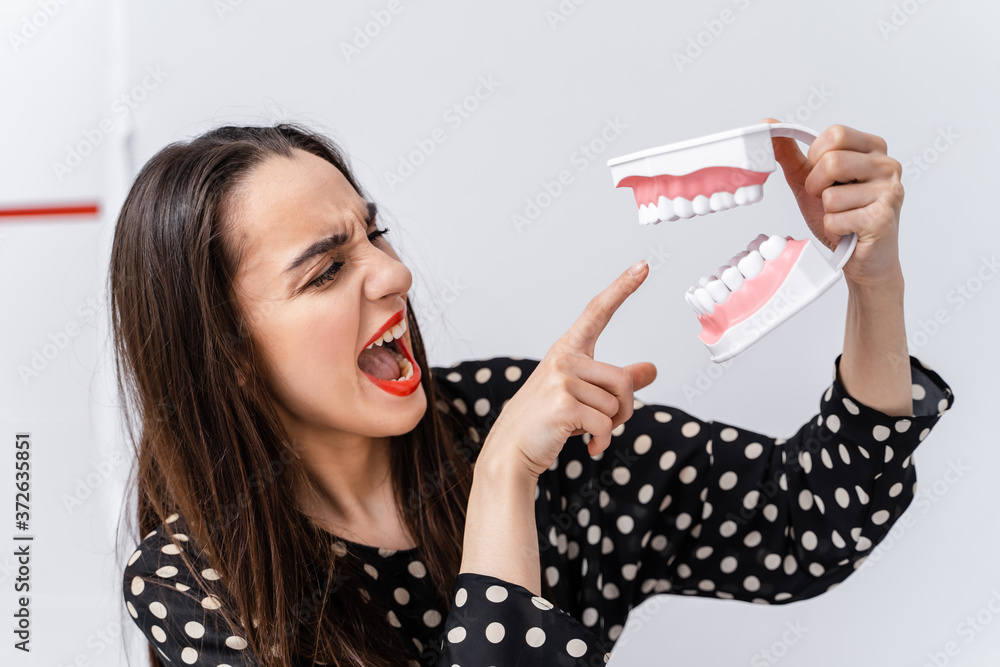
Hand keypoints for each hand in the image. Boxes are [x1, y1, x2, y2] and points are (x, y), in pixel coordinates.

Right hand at [483, 261, 657, 478]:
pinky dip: (603, 441)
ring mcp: (561, 379)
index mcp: (567, 350)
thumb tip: (652, 369)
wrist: (512, 449)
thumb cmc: (546, 419)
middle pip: (623, 380)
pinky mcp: (563, 404)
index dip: (622, 288)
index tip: (642, 266)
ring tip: (588, 433)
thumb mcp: (582, 394)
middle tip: (605, 425)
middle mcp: (563, 358)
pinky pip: (606, 423)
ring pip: (617, 405)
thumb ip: (617, 380)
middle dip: (624, 410)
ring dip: (611, 427)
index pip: (597, 312)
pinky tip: (588, 446)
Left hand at [762, 118, 904, 287]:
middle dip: (816, 186)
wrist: (863, 259)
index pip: (834, 135)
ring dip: (826, 212)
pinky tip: (848, 232)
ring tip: (843, 218)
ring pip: (830, 195)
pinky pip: (835, 219)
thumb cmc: (842, 217)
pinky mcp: (883, 218)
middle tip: (828, 201)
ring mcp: (890, 191)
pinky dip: (833, 229)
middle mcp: (888, 165)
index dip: (815, 157)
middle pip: (831, 161)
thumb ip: (790, 153)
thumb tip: (768, 123)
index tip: (822, 176)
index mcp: (873, 149)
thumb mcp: (811, 181)